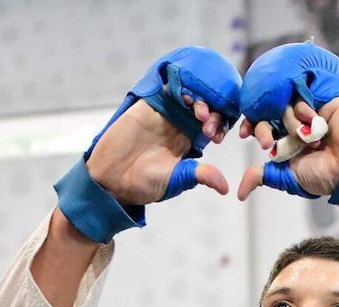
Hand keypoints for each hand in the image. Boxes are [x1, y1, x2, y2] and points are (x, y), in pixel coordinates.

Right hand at [87, 97, 229, 206]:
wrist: (112, 178)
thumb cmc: (144, 184)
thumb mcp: (177, 180)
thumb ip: (200, 176)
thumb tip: (225, 188)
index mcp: (189, 142)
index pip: (212, 125)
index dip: (219, 125)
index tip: (216, 136)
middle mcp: (179, 125)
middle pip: (205, 106)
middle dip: (212, 111)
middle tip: (206, 124)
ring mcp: (164, 113)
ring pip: (189, 94)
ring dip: (198, 98)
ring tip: (198, 112)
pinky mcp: (148, 105)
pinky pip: (167, 87)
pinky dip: (180, 86)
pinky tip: (186, 95)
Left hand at [237, 95, 338, 200]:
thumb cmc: (323, 176)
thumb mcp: (287, 177)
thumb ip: (263, 176)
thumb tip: (239, 193)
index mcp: (289, 139)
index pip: (263, 124)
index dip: (253, 126)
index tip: (243, 134)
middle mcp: (299, 123)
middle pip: (271, 112)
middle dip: (264, 127)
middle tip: (268, 142)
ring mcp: (312, 110)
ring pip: (285, 106)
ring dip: (292, 126)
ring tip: (309, 142)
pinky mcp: (325, 100)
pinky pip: (303, 97)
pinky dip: (305, 112)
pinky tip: (317, 127)